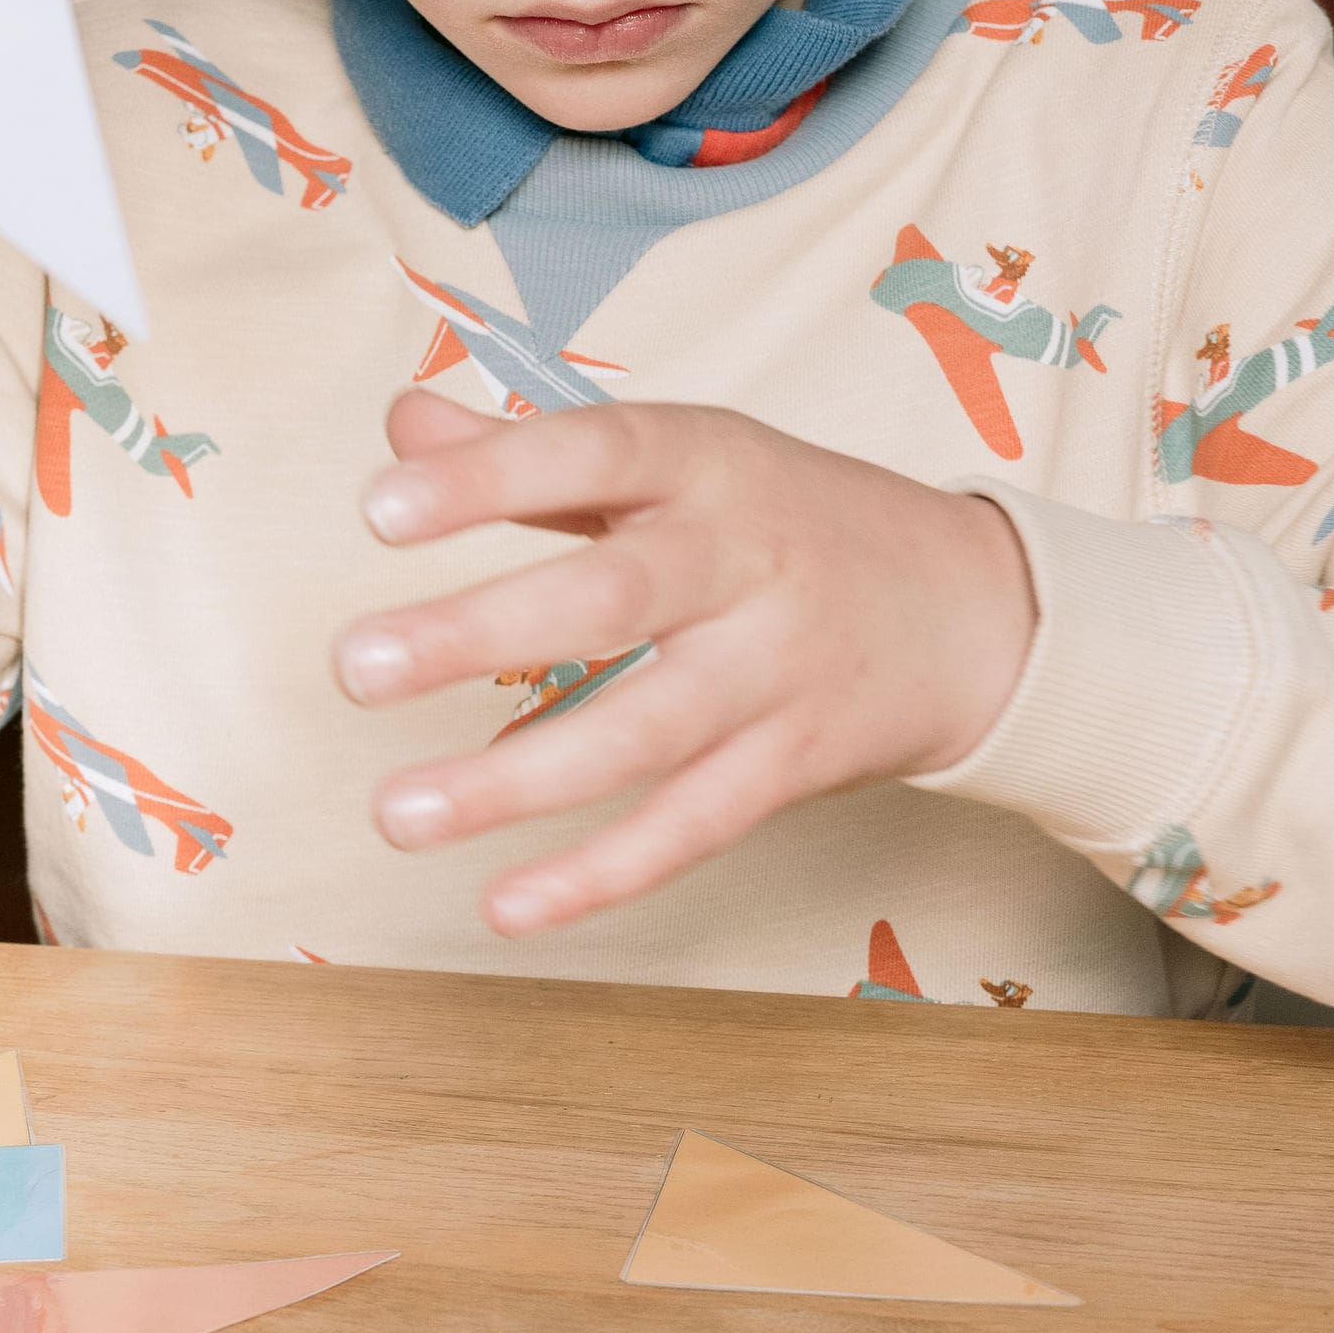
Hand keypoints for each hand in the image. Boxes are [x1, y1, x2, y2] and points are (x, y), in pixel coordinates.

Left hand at [334, 390, 1036, 934]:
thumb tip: (401, 427)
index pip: (593, 453)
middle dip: (480, 634)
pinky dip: (600, 875)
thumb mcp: (681, 457)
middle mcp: (744, 563)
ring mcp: (775, 673)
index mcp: (707, 464)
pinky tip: (505, 905)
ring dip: (515, 784)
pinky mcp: (793, 767)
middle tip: (358, 667)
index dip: (488, 478)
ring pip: (643, 735)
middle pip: (612, 599)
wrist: (975, 611)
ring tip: (397, 815)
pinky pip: (691, 828)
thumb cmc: (787, 520)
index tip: (377, 509)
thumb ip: (533, 451)